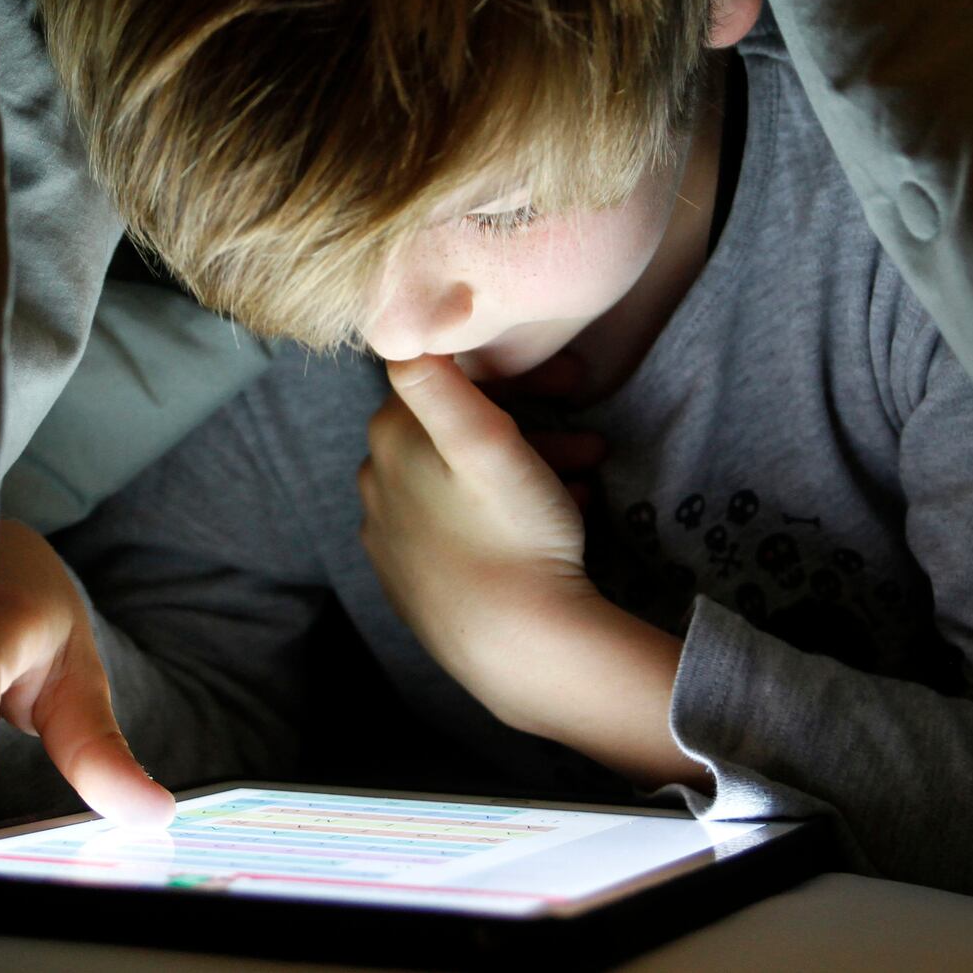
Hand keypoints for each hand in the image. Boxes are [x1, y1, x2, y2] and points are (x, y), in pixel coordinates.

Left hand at [356, 354, 598, 718]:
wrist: (516, 648)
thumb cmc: (512, 536)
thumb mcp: (486, 442)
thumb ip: (438, 379)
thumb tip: (399, 324)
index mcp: (390, 440)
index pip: (447, 379)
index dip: (514, 374)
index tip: (571, 383)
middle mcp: (378, 483)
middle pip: (460, 432)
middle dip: (534, 428)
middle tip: (593, 445)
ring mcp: (395, 536)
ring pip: (467, 479)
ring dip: (533, 468)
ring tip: (587, 483)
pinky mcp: (417, 577)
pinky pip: (464, 523)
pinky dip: (510, 510)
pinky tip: (559, 519)